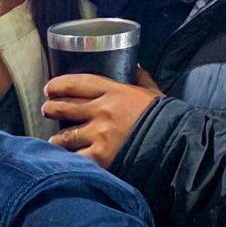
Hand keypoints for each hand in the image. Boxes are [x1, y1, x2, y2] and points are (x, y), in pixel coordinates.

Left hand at [41, 71, 161, 168]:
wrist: (178, 144)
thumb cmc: (167, 118)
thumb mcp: (153, 93)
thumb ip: (141, 79)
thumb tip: (135, 65)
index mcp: (115, 91)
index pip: (78, 83)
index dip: (59, 85)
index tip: (49, 88)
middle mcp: (103, 111)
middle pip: (65, 106)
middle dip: (52, 109)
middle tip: (47, 110)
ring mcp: (100, 134)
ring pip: (66, 136)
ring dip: (57, 139)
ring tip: (54, 141)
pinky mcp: (101, 157)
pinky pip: (76, 158)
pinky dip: (69, 160)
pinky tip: (64, 161)